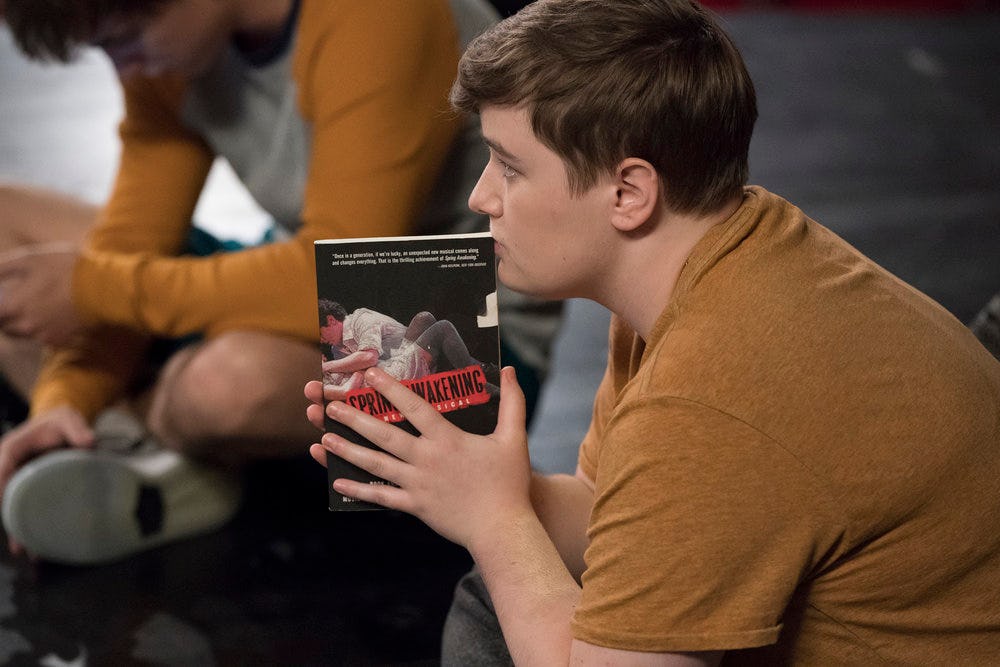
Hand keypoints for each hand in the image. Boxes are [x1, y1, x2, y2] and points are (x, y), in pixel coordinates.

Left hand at [0, 241, 83, 344]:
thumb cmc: (65, 270)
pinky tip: (54, 319)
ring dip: (27, 326)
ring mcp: (44, 336)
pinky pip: (47, 340)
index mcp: (14, 307)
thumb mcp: (31, 259)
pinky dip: (47, 331)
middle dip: (7, 320)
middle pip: (7, 330)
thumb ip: (4, 267)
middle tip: (15, 309)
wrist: (101, 288)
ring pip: (27, 336)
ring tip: (36, 312)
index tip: (4, 305)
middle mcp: (26, 326)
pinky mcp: (62, 340)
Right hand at [0, 406, 94, 554]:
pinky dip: (26, 525)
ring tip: (25, 551)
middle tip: (18, 542)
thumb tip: (89, 442)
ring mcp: (16, 481)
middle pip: (4, 495)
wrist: (61, 425)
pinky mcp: (26, 490)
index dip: (2, 488)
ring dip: (17, 528)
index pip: (2, 469)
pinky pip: (22, 509)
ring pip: (11, 507)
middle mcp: (7, 467)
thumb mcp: (68, 419)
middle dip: (9, 517)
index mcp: (11, 449)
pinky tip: (34, 546)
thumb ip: (77, 428)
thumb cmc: (61, 422)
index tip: (7, 507)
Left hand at [307, 366, 532, 548]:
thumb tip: (512, 370)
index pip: (414, 408)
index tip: (369, 374)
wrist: (502, 529)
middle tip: (330, 404)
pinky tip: (338, 482)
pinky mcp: (416, 506)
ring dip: (348, 450)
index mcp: (447, 440)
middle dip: (356, 418)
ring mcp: (418, 484)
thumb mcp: (514, 437)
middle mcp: (427, 459)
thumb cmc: (509, 483)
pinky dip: (359, 490)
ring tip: (324, 438)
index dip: (391, 389)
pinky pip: (382, 496)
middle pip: (384, 435)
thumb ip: (513, 402)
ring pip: (376, 464)